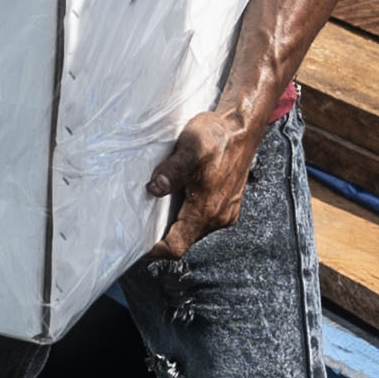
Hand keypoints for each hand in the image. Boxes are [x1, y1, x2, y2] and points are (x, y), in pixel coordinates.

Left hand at [149, 104, 264, 253]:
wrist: (243, 128)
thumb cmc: (218, 137)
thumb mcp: (190, 148)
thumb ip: (172, 171)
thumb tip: (154, 189)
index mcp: (207, 210)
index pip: (177, 246)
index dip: (155, 250)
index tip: (136, 244)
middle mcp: (218, 217)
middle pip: (184, 240)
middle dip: (162, 235)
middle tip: (139, 223)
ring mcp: (225, 212)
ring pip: (193, 230)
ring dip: (175, 223)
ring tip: (155, 208)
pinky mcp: (227, 204)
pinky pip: (202, 219)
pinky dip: (187, 214)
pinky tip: (177, 197)